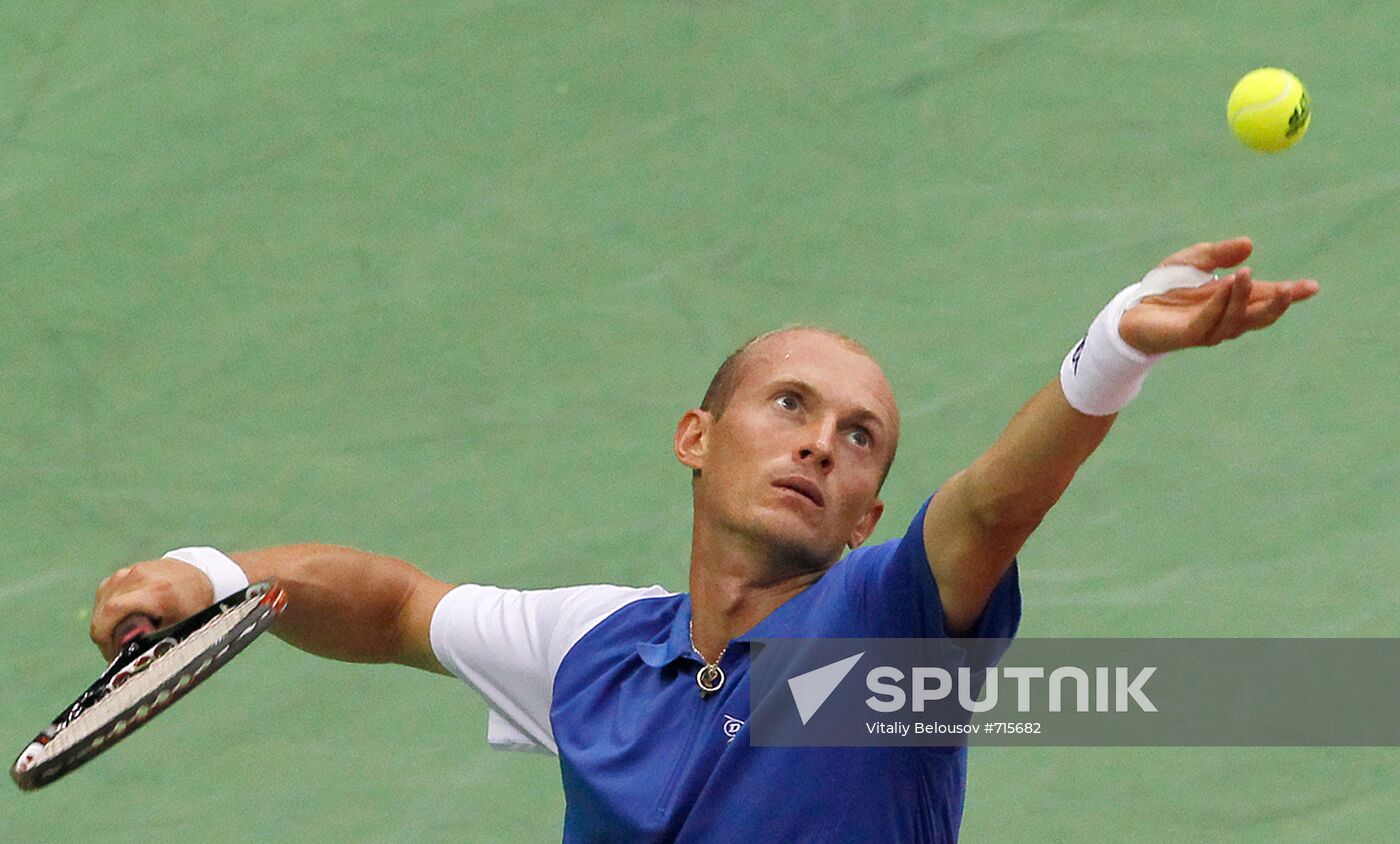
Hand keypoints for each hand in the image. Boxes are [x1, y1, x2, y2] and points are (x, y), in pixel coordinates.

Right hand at [90, 558, 213, 659]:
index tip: (112, 653)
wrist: (200, 572)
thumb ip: (160, 642)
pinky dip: (107, 610)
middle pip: (104, 610)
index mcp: (157, 592)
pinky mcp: (124, 571)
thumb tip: (140, 664)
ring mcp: (130, 571)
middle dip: (104, 634)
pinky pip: (106, 594)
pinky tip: (120, 620)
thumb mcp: (183, 626)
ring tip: (120, 636)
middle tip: (115, 651)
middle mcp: (140, 577)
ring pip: (102, 602)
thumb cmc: (194, 602)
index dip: (105, 636)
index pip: (112, 610)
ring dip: (105, 622)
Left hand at [1119, 237, 1318, 354]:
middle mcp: (1226, 319)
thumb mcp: (1193, 260)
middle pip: (1259, 316)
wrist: (1132, 311)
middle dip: (1278, 304)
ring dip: (1243, 297)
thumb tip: (1248, 245)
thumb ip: (1218, 253)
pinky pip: (1207, 321)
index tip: (1312, 286)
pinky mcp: (1187, 335)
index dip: (1289, 294)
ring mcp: (1208, 330)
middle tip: (1291, 288)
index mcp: (1234, 301)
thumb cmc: (1167, 287)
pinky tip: (1224, 286)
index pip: (1267, 298)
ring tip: (1246, 275)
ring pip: (1235, 319)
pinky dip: (1218, 304)